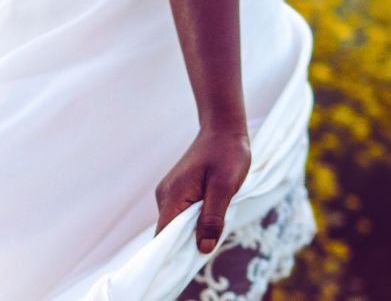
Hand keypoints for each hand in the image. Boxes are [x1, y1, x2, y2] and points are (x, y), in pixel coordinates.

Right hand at [153, 127, 250, 253]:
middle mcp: (164, 196)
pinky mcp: (177, 191)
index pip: (163, 235)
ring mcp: (169, 193)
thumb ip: (213, 218)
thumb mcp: (225, 187)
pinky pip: (181, 215)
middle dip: (187, 243)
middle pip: (169, 233)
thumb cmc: (227, 154)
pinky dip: (194, 221)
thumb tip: (202, 248)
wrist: (223, 129)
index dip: (173, 253)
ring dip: (193, 230)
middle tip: (211, 241)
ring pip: (176, 224)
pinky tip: (211, 215)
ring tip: (214, 225)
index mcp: (172, 196)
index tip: (188, 262)